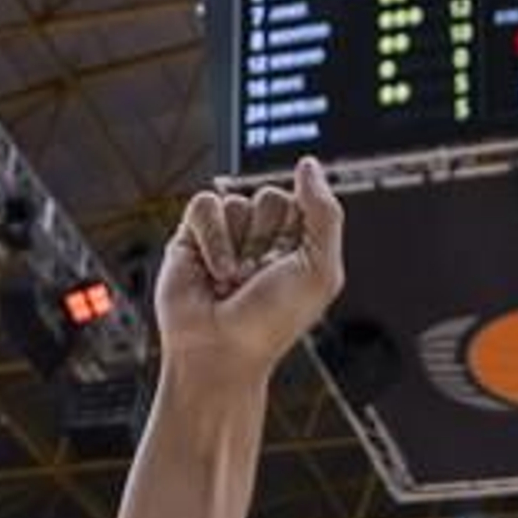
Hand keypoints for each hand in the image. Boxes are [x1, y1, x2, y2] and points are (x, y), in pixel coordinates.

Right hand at [155, 157, 344, 376]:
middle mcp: (264, 240)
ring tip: (233, 281)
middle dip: (266, 238)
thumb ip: (325, 213)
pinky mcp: (193, 237)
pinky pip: (205, 205)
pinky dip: (211, 238)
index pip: (304, 202)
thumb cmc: (271, 324)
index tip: (291, 263)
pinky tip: (213, 272)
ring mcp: (228, 237)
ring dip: (238, 245)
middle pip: (270, 196)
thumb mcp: (320, 270)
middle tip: (259, 276)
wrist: (219, 351)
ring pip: (236, 200)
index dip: (298, 230)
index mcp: (299, 247)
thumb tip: (309, 165)